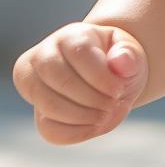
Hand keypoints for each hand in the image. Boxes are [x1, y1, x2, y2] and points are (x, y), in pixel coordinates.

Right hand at [11, 22, 148, 145]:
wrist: (103, 76)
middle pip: (61, 80)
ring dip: (84, 116)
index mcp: (71, 35)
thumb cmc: (116, 61)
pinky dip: (76, 131)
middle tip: (114, 105)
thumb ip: (129, 54)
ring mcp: (32, 82)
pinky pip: (49, 129)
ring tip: (106, 114)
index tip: (120, 90)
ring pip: (50, 106)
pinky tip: (95, 123)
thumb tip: (120, 59)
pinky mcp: (33, 109)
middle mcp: (43, 55)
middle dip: (92, 99)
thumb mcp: (130, 53)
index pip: (80, 53)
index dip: (101, 77)